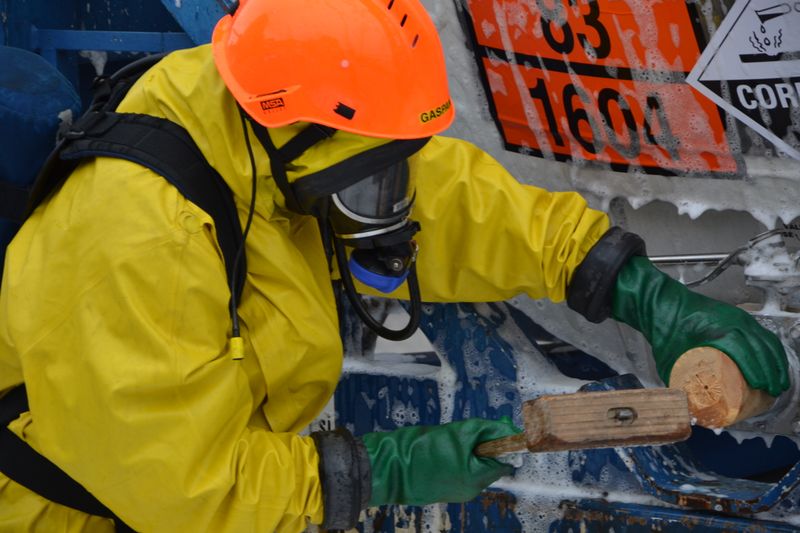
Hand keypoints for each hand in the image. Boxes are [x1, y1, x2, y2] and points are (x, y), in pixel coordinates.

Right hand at [361, 417, 519, 506]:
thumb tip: (509, 430)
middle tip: (463, 431)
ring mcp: (455, 491)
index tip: (491, 426)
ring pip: (472, 466)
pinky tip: (439, 450)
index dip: (501, 441)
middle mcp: (470, 490)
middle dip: (480, 444)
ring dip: (466, 450)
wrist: (388, 468)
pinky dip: (455, 458)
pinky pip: (458, 471)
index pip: (505, 461)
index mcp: (478, 479)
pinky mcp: (442, 488)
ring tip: (447, 440)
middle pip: (488, 463)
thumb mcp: (459, 432)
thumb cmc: (423, 450)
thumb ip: (487, 430)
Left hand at [612, 256, 788, 395]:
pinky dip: (771, 349)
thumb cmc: (664, 328)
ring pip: (765, 339)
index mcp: (715, 330)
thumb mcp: (668, 359)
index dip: (755, 368)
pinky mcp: (738, 316)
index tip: (761, 386)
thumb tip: (687, 408)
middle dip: (771, 370)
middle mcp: (731, 321)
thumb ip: (677, 384)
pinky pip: (762, 333)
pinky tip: (775, 362)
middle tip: (773, 391)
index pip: (742, 349)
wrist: (662, 303)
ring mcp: (737, 317)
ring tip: (778, 382)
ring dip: (776, 361)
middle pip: (760, 346)